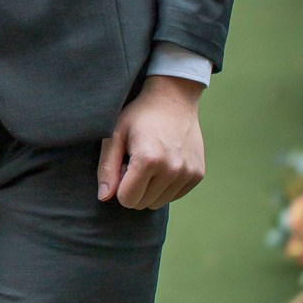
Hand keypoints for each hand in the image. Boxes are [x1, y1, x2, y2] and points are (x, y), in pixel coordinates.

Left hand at [97, 74, 204, 210]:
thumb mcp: (115, 135)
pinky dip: (166, 186)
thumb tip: (104, 197)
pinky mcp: (198, 174)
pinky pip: (174, 195)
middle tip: (136, 162)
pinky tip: (164, 163)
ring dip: (150, 189)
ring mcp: (188, 173)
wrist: (173, 98)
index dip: (120, 186)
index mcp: (148, 160)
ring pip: (159, 202)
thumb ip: (107, 168)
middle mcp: (172, 169)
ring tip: (150, 162)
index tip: (124, 165)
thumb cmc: (138, 115)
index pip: (127, 199)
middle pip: (143, 203)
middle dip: (134, 188)